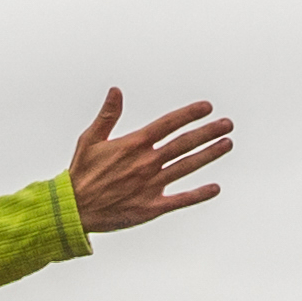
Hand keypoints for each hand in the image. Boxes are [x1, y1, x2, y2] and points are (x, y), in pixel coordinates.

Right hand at [63, 88, 232, 235]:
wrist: (73, 209)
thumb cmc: (81, 172)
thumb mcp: (90, 139)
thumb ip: (108, 115)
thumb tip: (116, 90)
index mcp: (133, 144)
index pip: (168, 124)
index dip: (189, 114)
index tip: (207, 107)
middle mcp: (146, 163)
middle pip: (184, 143)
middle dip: (208, 132)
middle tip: (228, 124)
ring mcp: (151, 185)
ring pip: (187, 166)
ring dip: (209, 155)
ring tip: (227, 144)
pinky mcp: (151, 207)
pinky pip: (180, 200)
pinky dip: (198, 194)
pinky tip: (215, 188)